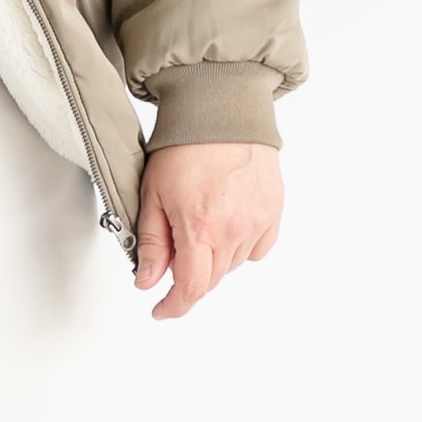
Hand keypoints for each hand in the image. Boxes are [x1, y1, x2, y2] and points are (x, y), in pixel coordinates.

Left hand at [133, 140, 283, 320]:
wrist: (223, 113)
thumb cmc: (186, 147)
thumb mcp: (153, 194)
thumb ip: (152, 243)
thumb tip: (147, 280)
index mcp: (201, 227)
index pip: (192, 288)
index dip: (174, 306)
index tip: (162, 309)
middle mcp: (234, 229)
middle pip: (212, 279)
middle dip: (189, 275)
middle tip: (175, 248)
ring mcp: (258, 222)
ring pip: (233, 265)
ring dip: (213, 259)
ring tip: (200, 222)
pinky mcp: (274, 212)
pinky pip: (257, 248)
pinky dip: (240, 247)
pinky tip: (227, 224)